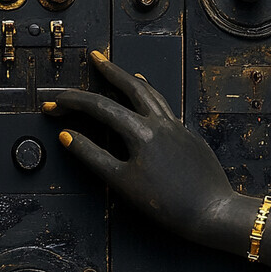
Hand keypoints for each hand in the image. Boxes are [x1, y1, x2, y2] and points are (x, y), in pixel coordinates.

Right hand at [42, 51, 236, 243]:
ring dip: (131, 79)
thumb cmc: (170, 204)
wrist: (214, 214)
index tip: (56, 102)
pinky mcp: (187, 136)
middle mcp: (160, 123)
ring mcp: (176, 127)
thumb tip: (68, 137)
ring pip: (151, 93)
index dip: (73, 102)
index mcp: (141, 132)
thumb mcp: (121, 182)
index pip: (99, 107)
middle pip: (129, 86)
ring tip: (120, 71)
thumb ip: (92, 155)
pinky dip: (150, 96)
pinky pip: (165, 106)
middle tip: (95, 57)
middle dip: (109, 70)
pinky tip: (149, 99)